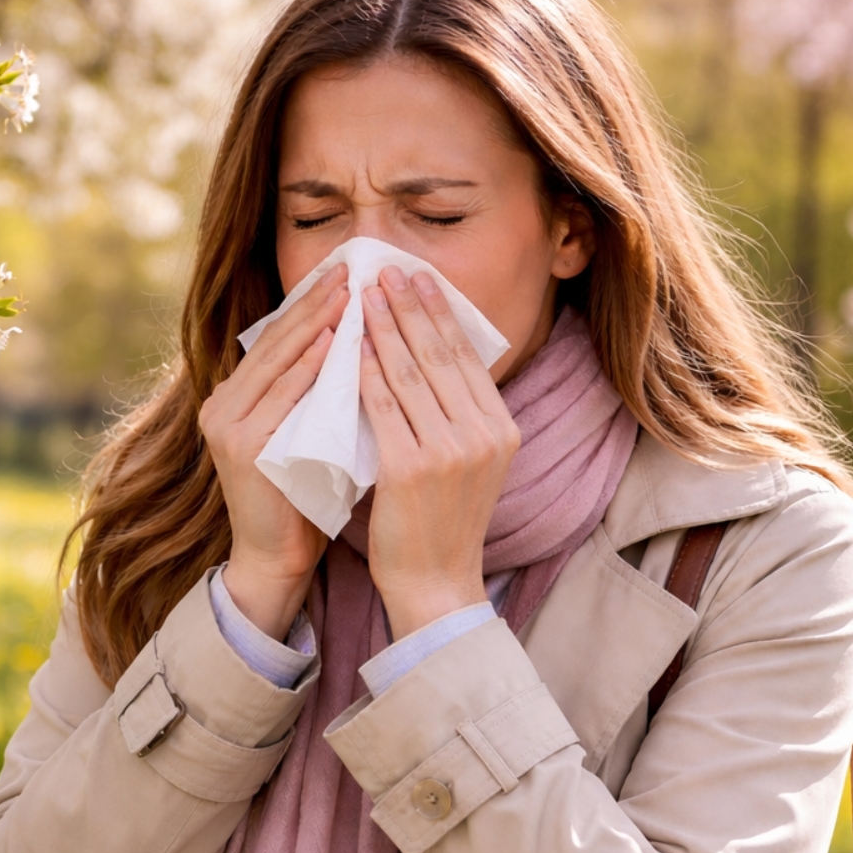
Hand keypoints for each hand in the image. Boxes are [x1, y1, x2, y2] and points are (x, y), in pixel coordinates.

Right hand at [199, 265, 348, 635]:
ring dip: (313, 323)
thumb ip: (319, 389)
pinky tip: (331, 343)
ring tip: (348, 292)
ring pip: (276, 363)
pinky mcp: (240, 448)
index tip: (349, 273)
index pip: (280, 338)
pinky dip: (306, 368)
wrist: (280, 557)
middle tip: (351, 268)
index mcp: (238, 396)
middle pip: (275, 341)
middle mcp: (223, 404)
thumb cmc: (307, 494)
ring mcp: (227, 425)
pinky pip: (278, 398)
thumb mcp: (311, 429)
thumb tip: (360, 336)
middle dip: (315, 302)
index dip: (312, 303)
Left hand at [357, 266, 521, 637]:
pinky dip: (365, 370)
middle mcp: (484, 434)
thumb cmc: (441, 522)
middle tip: (385, 269)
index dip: (438, 312)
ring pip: (409, 373)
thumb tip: (429, 353)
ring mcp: (450, 451)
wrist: (435, 583)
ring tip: (361, 295)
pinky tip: (350, 345)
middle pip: (439, 354)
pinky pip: (382, 406)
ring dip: (382, 327)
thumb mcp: (468, 461)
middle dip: (409, 306)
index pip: (465, 357)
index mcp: (502, 429)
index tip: (416, 278)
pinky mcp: (412, 468)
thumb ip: (458, 413)